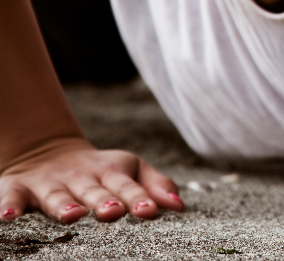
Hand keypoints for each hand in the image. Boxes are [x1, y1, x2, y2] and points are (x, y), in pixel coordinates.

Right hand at [0, 137, 183, 222]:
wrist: (48, 153)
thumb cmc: (100, 171)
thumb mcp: (131, 170)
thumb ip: (156, 186)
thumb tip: (181, 205)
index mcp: (111, 174)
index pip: (127, 186)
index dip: (138, 198)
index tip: (150, 211)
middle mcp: (81, 178)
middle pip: (94, 190)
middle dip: (103, 201)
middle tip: (113, 212)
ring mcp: (50, 184)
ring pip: (57, 195)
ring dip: (63, 204)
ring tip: (71, 214)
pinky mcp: (19, 189)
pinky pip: (12, 197)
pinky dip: (9, 205)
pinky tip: (8, 216)